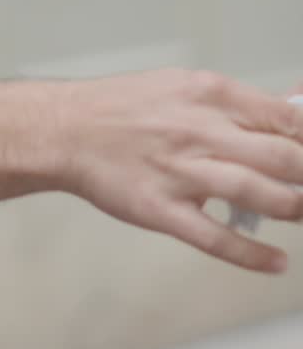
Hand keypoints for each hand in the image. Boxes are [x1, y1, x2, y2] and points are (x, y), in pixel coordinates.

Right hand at [50, 68, 302, 273]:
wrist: (67, 130)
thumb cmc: (125, 108)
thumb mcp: (184, 86)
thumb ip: (233, 105)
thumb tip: (287, 118)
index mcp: (210, 95)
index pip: (286, 117)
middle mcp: (199, 131)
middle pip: (282, 156)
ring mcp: (180, 173)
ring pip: (256, 194)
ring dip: (292, 208)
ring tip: (300, 213)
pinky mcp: (161, 210)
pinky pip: (214, 237)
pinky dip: (251, 254)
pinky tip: (276, 262)